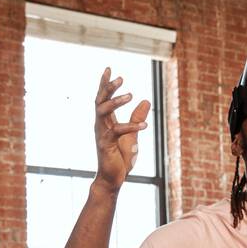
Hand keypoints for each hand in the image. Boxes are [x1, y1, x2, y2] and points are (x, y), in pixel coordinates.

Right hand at [94, 67, 149, 190]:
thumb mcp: (133, 134)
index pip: (103, 98)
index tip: (109, 68)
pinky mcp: (105, 145)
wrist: (113, 179)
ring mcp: (101, 134)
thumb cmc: (120, 158)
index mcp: (106, 121)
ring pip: (103, 112)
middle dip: (108, 88)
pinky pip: (117, 131)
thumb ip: (137, 118)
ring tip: (131, 95)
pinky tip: (145, 125)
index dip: (105, 83)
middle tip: (120, 77)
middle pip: (100, 101)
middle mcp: (101, 125)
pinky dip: (130, 127)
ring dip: (116, 102)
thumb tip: (146, 100)